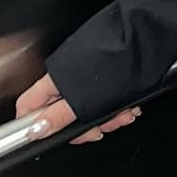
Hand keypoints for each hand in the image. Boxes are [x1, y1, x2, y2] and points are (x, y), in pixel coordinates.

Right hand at [15, 73, 140, 144]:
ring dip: (108, 118)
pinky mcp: (106, 76)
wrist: (147, 39)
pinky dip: (117, 107)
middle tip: (102, 128)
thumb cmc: (117, 61)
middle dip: (86, 126)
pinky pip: (105, 99)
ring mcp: (86, 77)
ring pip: (88, 109)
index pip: (29, 107)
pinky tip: (130, 107)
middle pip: (63, 114)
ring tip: (124, 115)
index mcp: (53, 80)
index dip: (36, 127)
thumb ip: (58, 116)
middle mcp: (67, 77)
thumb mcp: (84, 98)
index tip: (56, 137)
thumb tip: (35, 131)